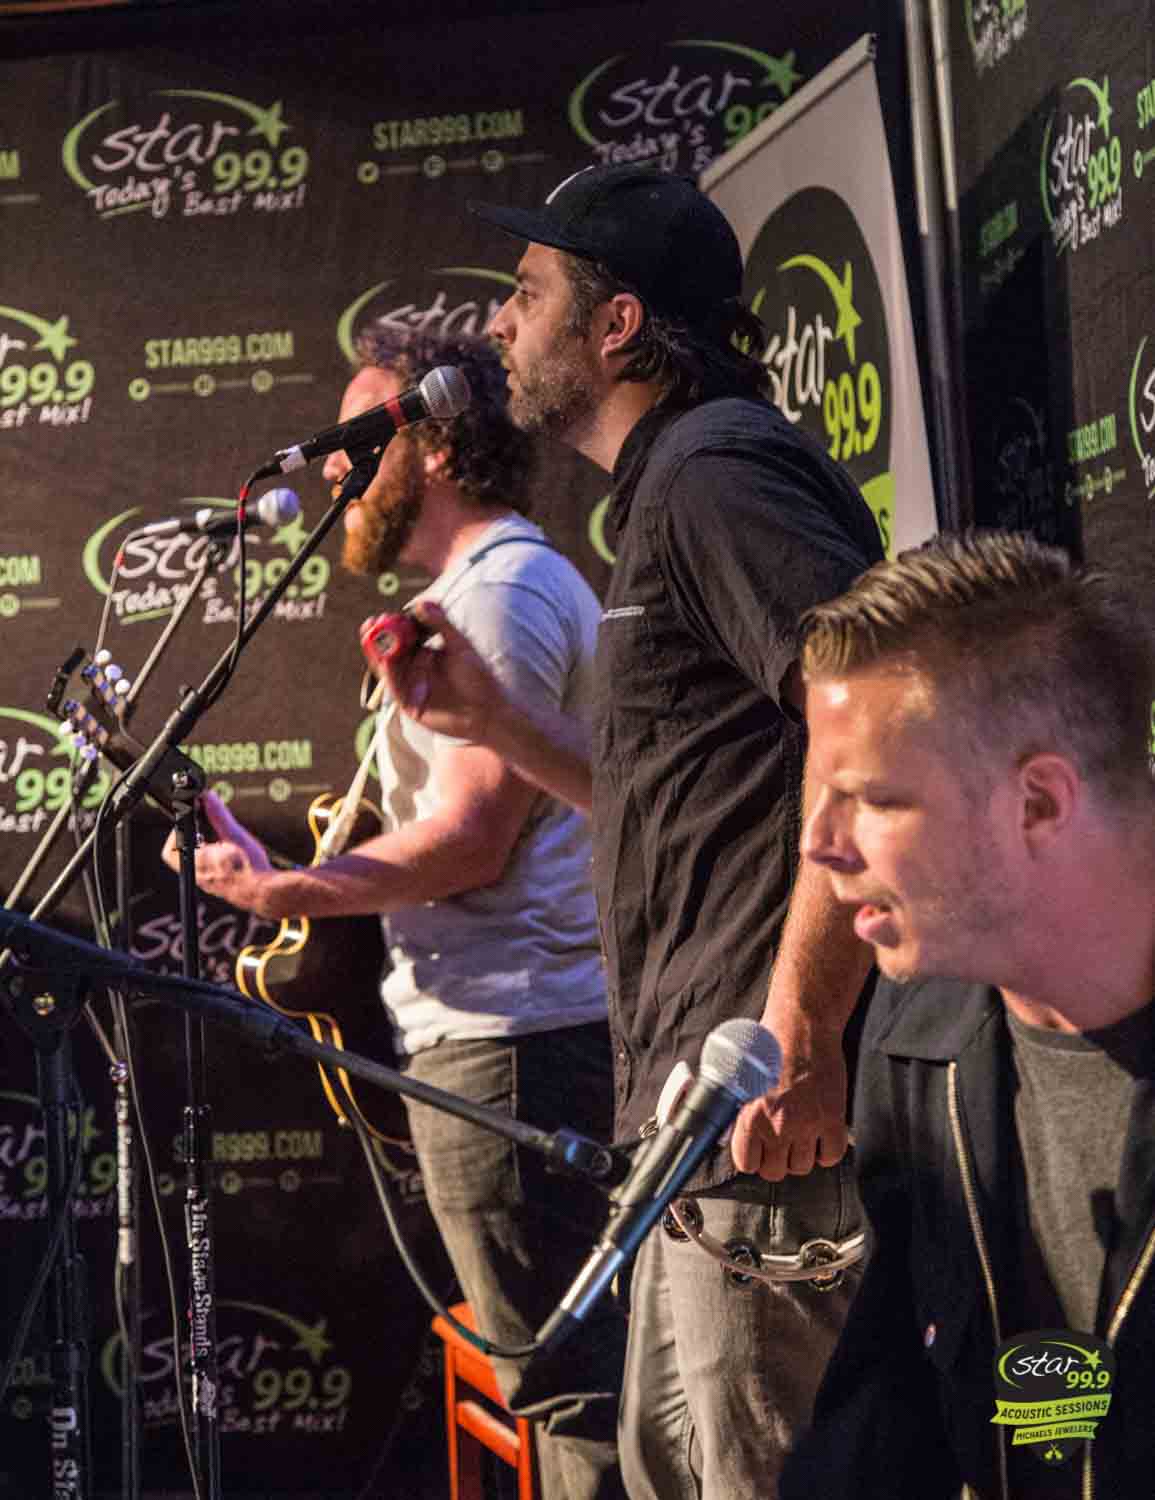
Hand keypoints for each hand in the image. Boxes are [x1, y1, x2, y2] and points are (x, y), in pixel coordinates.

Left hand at [161, 791, 273, 911]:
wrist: (267, 894)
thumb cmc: (250, 868)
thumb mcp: (234, 836)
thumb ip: (219, 816)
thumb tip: (208, 797)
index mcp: (197, 865)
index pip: (170, 852)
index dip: (176, 834)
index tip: (192, 824)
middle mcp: (199, 877)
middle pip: (184, 855)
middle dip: (194, 838)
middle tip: (208, 829)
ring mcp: (209, 884)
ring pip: (197, 863)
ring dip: (206, 849)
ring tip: (222, 841)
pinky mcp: (220, 886)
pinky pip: (209, 871)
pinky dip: (215, 859)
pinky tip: (231, 854)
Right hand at [373, 601, 508, 745]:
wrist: (487, 711)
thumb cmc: (478, 678)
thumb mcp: (460, 646)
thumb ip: (442, 625)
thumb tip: (423, 603)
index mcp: (424, 651)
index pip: (403, 635)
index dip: (391, 625)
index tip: (383, 615)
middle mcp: (414, 667)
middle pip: (390, 650)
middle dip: (378, 637)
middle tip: (371, 624)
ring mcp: (410, 685)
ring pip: (388, 667)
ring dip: (379, 653)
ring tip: (373, 638)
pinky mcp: (409, 704)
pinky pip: (395, 687)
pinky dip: (390, 673)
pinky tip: (387, 660)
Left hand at [730, 1032, 848, 1181]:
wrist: (803, 1025)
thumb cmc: (770, 1044)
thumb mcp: (742, 1080)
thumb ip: (740, 1112)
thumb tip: (735, 1136)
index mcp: (749, 1114)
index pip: (746, 1164)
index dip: (753, 1159)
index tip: (758, 1151)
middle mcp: (777, 1124)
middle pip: (774, 1171)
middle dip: (776, 1160)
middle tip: (780, 1143)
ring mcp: (807, 1123)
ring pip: (802, 1167)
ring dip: (801, 1155)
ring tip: (800, 1136)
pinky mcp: (832, 1118)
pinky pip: (831, 1155)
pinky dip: (827, 1151)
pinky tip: (821, 1136)